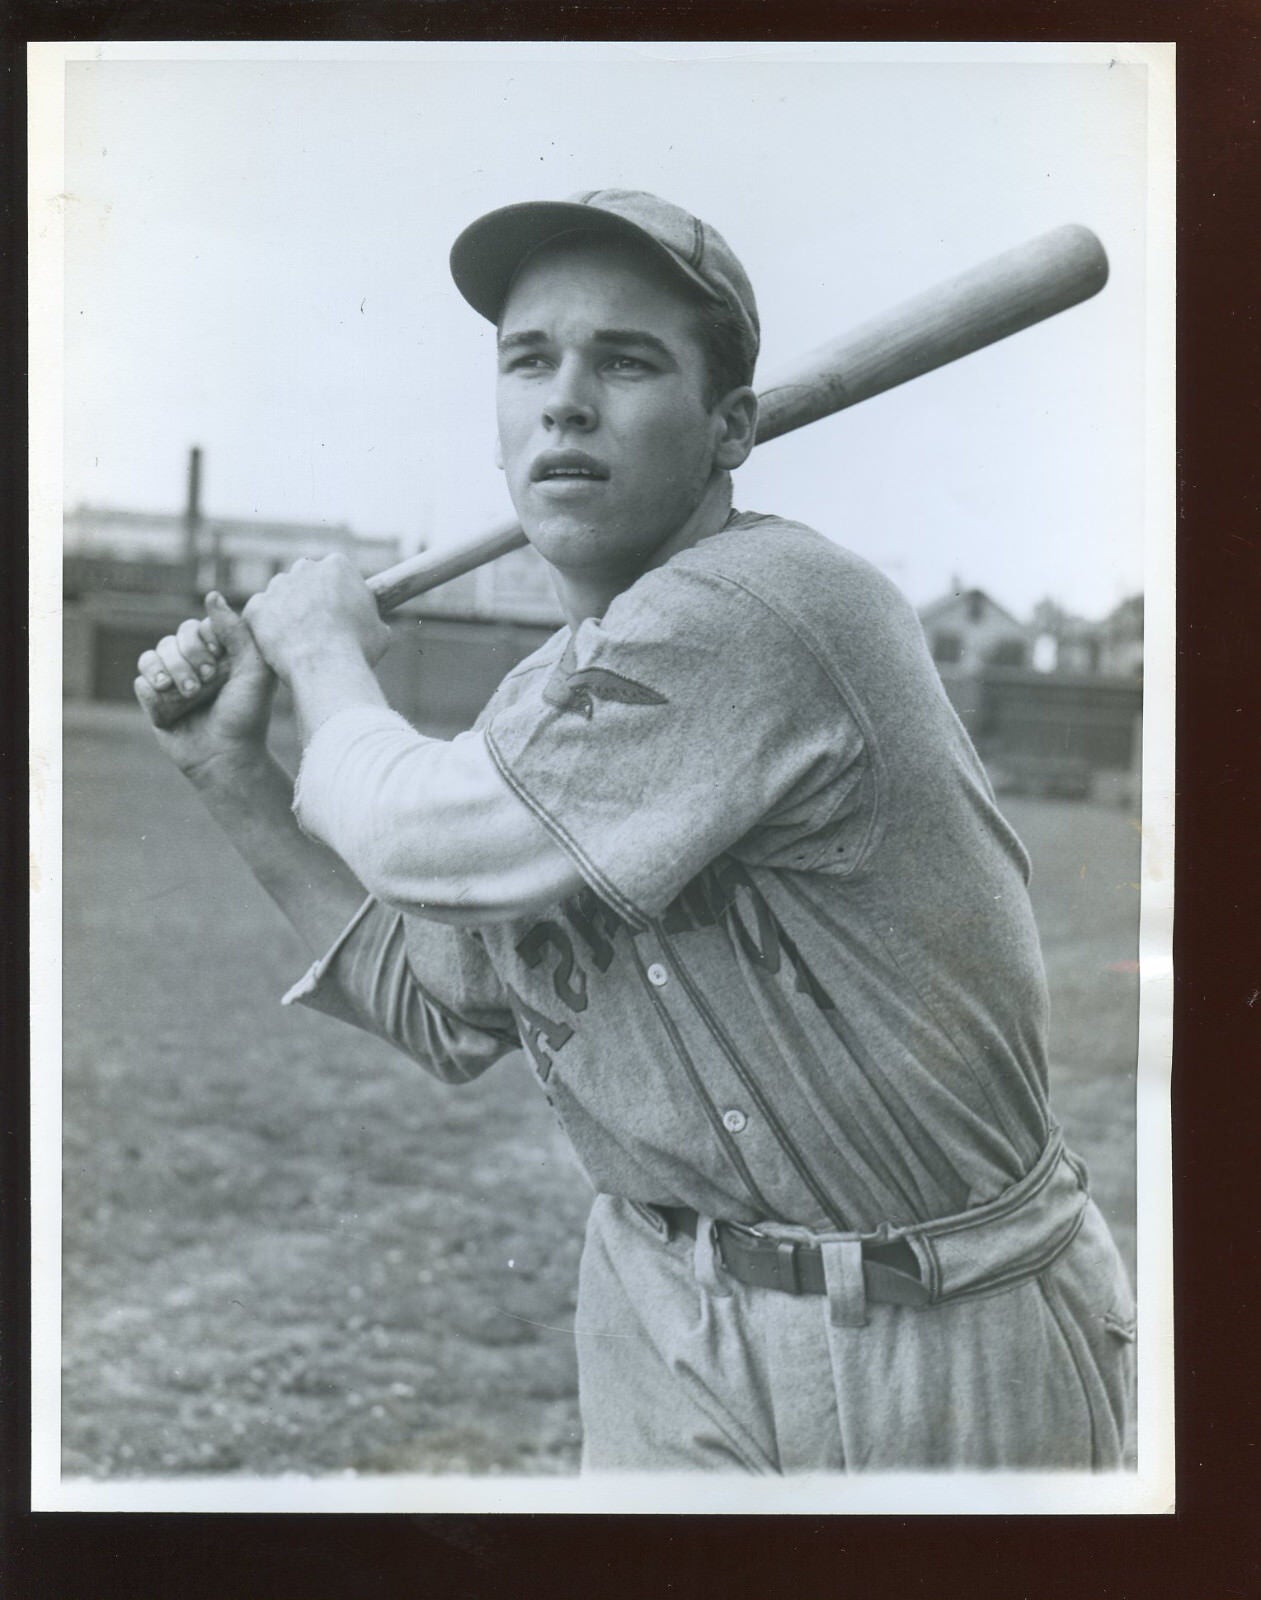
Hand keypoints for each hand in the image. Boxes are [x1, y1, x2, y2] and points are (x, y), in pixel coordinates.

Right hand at [135, 592, 275, 776]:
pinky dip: (152, 686)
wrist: (227, 756)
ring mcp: (173, 682)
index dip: (202, 639)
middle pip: (174, 639)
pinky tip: (167, 697)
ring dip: (169, 670)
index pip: (198, 627)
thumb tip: (212, 595)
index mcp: (220, 654)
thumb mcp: (253, 669)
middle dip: (187, 657)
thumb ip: (236, 631)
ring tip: (186, 692)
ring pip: (154, 655)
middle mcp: (195, 665)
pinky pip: (141, 680)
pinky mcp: (155, 701)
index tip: (218, 659)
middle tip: (206, 680)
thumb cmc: (247, 715)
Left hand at [243, 554, 391, 685]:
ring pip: (280, 593)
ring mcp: (278, 587)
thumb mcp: (380, 632)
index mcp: (338, 566)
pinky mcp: (257, 607)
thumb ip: (371, 620)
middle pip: (305, 576)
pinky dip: (266, 625)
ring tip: (298, 637)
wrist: (326, 666)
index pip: (336, 571)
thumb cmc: (358, 649)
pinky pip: (259, 612)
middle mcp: (305, 569)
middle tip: (317, 621)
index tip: (340, 609)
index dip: (338, 591)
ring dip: (287, 608)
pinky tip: (279, 643)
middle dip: (310, 594)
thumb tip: (374, 627)